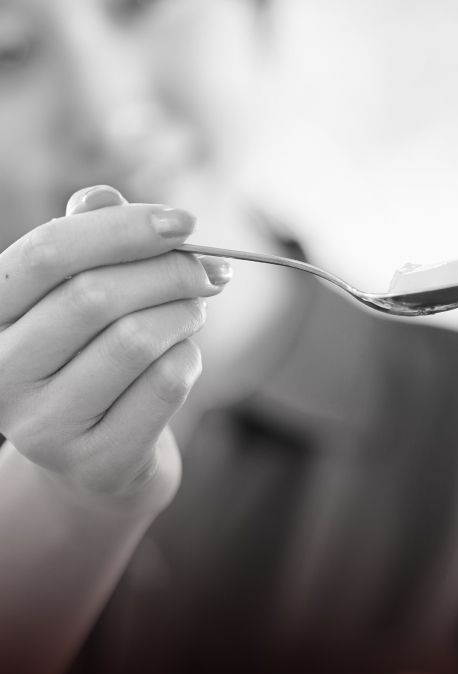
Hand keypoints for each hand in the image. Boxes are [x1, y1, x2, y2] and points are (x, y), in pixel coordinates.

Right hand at [0, 185, 232, 516]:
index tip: (184, 223)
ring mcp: (44, 426)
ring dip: (185, 314)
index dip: (123, 229)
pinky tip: (185, 355)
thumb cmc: (89, 360)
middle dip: (170, 271)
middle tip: (208, 271)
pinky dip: (190, 358)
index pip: (47, 254)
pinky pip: (165, 384)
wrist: (96, 458)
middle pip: (97, 296)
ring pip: (137, 340)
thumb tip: (103, 198)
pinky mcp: (96, 461)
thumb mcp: (76, 298)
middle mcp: (2, 373)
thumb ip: (85, 243)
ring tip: (194, 311)